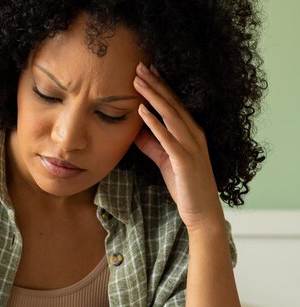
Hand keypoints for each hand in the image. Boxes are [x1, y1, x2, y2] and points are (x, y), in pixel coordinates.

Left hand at [132, 62, 223, 231]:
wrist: (201, 211)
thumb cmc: (184, 185)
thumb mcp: (165, 160)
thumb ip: (152, 144)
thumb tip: (135, 130)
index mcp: (191, 132)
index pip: (174, 104)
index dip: (160, 86)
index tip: (146, 70)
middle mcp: (194, 134)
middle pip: (172, 103)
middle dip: (155, 83)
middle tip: (139, 65)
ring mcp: (191, 146)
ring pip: (170, 115)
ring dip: (153, 96)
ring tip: (137, 81)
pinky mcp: (184, 160)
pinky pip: (167, 137)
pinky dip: (154, 123)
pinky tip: (142, 111)